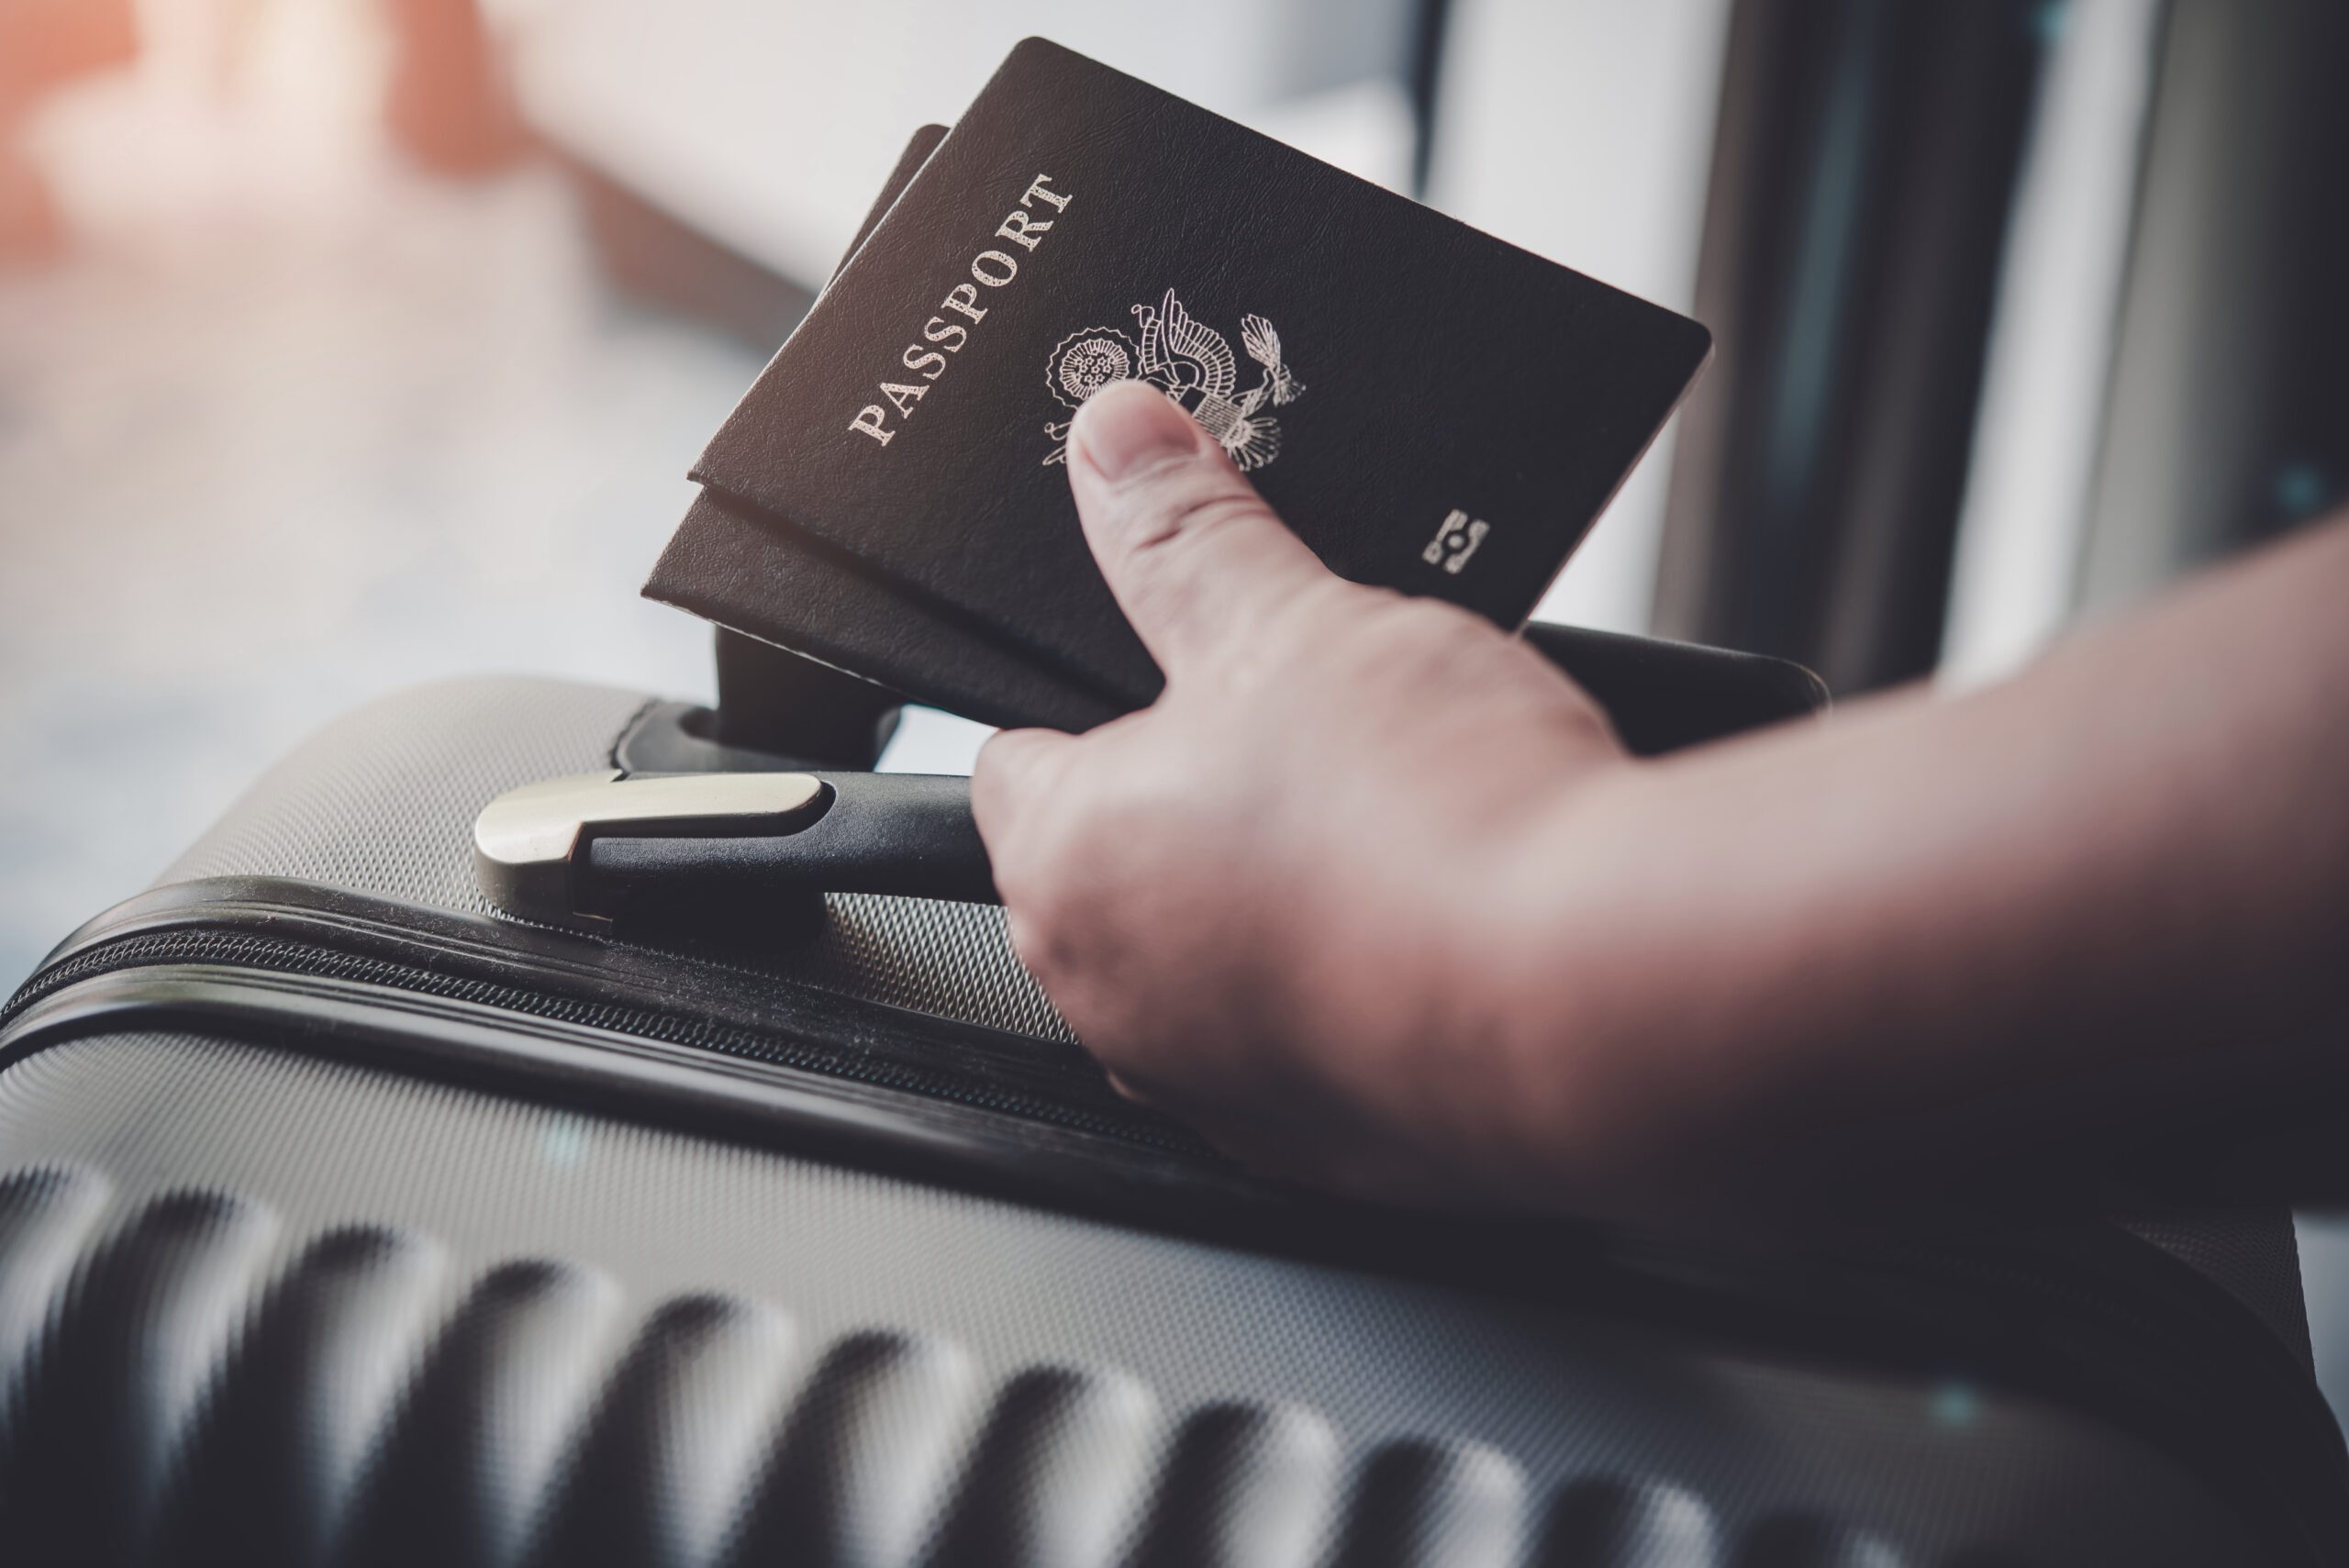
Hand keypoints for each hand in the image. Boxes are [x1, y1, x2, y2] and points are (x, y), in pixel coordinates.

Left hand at [972, 381, 1632, 1210]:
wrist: (1602, 997)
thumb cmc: (1434, 825)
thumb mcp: (1293, 621)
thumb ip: (1185, 532)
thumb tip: (1115, 444)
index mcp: (1066, 861)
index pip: (1019, 758)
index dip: (1102, 698)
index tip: (1174, 676)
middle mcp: (1112, 996)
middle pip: (1126, 863)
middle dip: (1209, 799)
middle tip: (1319, 740)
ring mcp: (1218, 1086)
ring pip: (1222, 961)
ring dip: (1285, 901)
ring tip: (1398, 828)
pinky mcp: (1327, 1149)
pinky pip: (1316, 1045)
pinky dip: (1360, 989)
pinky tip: (1441, 926)